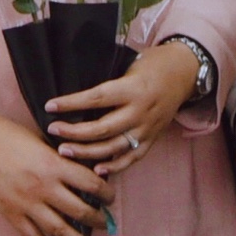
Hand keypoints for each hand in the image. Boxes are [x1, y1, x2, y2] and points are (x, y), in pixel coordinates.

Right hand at [0, 98, 108, 235]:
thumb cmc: (12, 137)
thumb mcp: (44, 143)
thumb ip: (62, 161)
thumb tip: (84, 177)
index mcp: (54, 165)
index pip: (91, 184)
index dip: (106, 193)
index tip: (110, 198)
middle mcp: (44, 188)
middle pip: (80, 211)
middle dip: (97, 220)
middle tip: (104, 224)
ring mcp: (28, 205)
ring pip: (60, 230)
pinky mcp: (13, 215)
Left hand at [45, 42, 193, 168]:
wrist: (185, 73)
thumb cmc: (153, 65)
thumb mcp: (129, 66)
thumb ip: (109, 84)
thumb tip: (76, 97)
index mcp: (132, 89)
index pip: (96, 98)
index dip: (71, 103)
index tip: (50, 106)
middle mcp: (139, 111)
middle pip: (102, 128)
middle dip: (74, 133)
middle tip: (53, 131)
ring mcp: (147, 128)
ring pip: (113, 147)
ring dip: (87, 152)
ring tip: (65, 151)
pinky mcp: (152, 139)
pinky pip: (131, 158)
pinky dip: (114, 166)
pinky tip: (96, 170)